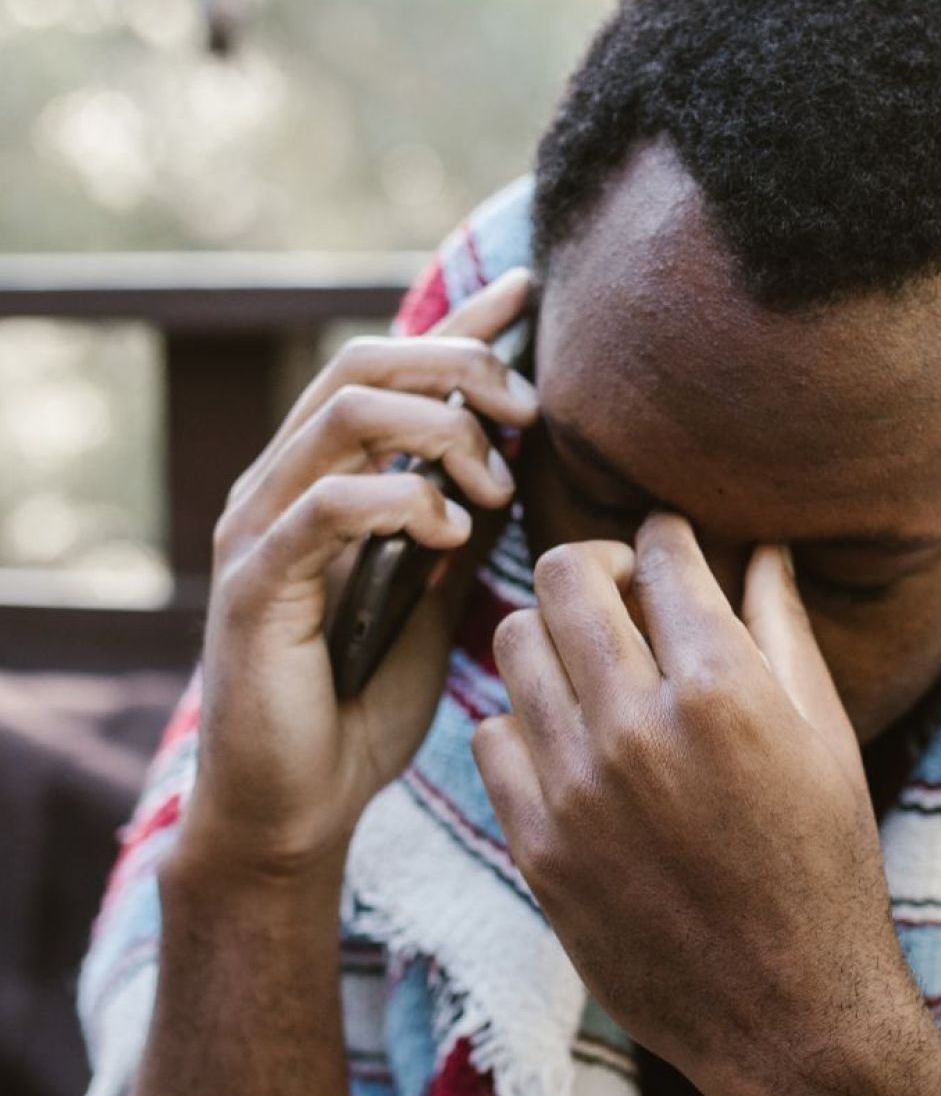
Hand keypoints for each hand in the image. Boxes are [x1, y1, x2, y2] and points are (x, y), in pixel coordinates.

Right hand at [177, 268, 539, 882]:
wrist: (302, 803)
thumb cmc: (370, 703)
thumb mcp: (440, 598)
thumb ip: (465, 526)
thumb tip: (522, 466)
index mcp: (333, 480)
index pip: (394, 371)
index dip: (461, 325)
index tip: (530, 292)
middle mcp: (287, 484)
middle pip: (365, 363)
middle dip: (460, 368)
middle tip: (527, 412)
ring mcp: (263, 527)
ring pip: (346, 413)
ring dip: (439, 431)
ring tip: (493, 488)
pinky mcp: (256, 582)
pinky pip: (326, 503)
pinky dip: (401, 501)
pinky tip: (450, 536)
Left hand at [471, 512, 940, 1095]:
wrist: (788, 1015)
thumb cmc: (825, 870)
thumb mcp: (826, 741)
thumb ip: (783, 632)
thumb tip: (763, 550)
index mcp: (724, 690)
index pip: (661, 556)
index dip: (664, 535)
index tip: (666, 544)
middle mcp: (638, 727)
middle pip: (565, 576)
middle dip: (595, 562)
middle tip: (621, 587)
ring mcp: (576, 789)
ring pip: (511, 643)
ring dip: (550, 633)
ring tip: (588, 659)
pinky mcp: (537, 847)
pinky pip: (490, 735)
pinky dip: (523, 719)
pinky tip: (565, 737)